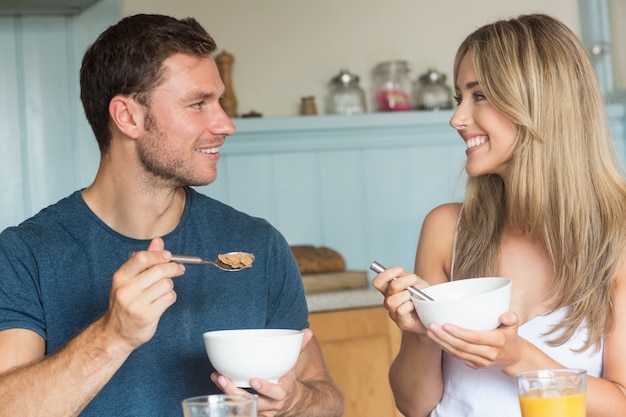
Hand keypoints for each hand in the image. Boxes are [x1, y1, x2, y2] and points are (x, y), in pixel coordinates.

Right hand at [99, 237, 184, 351]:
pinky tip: (162, 301)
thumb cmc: (124, 303)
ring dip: (169, 286)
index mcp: (120, 278)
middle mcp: (126, 290)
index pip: (141, 258)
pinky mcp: (147, 316)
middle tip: (178, 269)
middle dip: (172, 268)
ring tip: (162, 290)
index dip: (159, 254)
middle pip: (159, 270)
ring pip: (167, 285)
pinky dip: (170, 297)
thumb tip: (158, 241)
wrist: (115, 334)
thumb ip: (144, 260)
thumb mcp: (128, 280)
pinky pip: (169, 298)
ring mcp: (136, 304)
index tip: (168, 256)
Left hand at [210, 329, 314, 416]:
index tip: (253, 380)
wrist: (294, 402)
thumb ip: (300, 348)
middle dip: (237, 392)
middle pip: (254, 402)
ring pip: (243, 405)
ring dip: (228, 392)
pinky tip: (218, 383)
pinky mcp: (255, 412)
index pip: (276, 392)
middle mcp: (273, 403)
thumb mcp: (295, 366)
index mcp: (284, 390)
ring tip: (218, 378)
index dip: (265, 388)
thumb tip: (307, 331)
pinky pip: (239, 407)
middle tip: (224, 379)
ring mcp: (263, 410)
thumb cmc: (289, 380)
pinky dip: (228, 396)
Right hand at [371, 266, 429, 333]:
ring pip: (392, 300)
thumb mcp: (415, 281)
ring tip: (415, 297)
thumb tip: (397, 272)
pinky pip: (400, 310)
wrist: (433, 314)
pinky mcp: (401, 322)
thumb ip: (404, 275)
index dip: (386, 274)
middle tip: (414, 282)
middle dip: (404, 282)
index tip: (400, 270)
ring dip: (407, 295)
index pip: (378, 282)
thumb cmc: (423, 297)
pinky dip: (409, 306)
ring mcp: (393, 313)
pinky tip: (415, 306)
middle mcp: (388, 301)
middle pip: (389, 288)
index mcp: (388, 290)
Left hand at [425, 311, 526, 374]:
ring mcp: (481, 361)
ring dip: (442, 343)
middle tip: (432, 326)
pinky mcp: (475, 366)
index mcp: (497, 341)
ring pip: (458, 353)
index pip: (475, 337)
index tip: (446, 325)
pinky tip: (437, 340)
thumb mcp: (515, 325)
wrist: (514, 359)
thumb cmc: (510, 337)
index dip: (459, 332)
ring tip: (430, 332)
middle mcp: (489, 353)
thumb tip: (504, 316)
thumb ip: (511, 317)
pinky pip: (458, 357)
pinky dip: (446, 349)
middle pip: (462, 346)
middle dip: (445, 337)